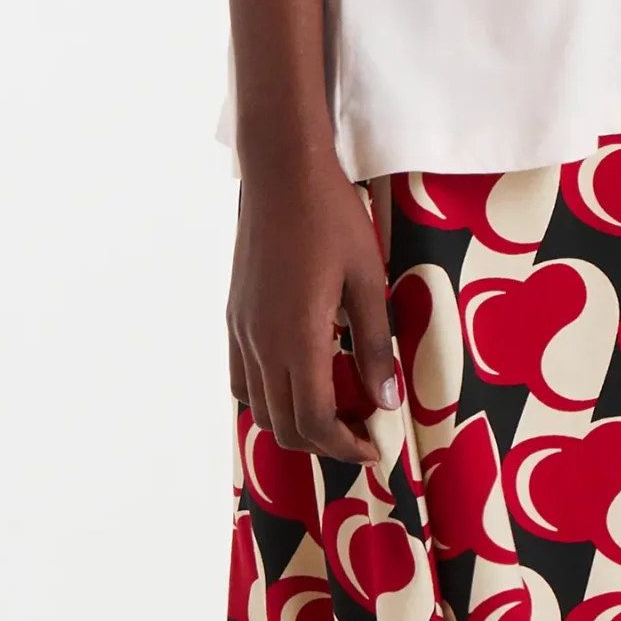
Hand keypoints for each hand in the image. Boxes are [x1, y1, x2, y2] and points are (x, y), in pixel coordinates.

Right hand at [227, 154, 399, 462]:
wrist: (282, 173)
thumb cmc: (332, 218)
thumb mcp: (367, 279)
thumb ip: (375, 344)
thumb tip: (385, 401)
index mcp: (298, 338)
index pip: (315, 421)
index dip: (346, 447)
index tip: (374, 447)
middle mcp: (261, 344)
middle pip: (284, 425)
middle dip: (325, 442)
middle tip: (362, 431)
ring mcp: (242, 331)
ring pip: (259, 407)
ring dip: (295, 422)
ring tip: (334, 407)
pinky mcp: (234, 316)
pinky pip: (242, 378)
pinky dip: (268, 396)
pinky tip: (298, 377)